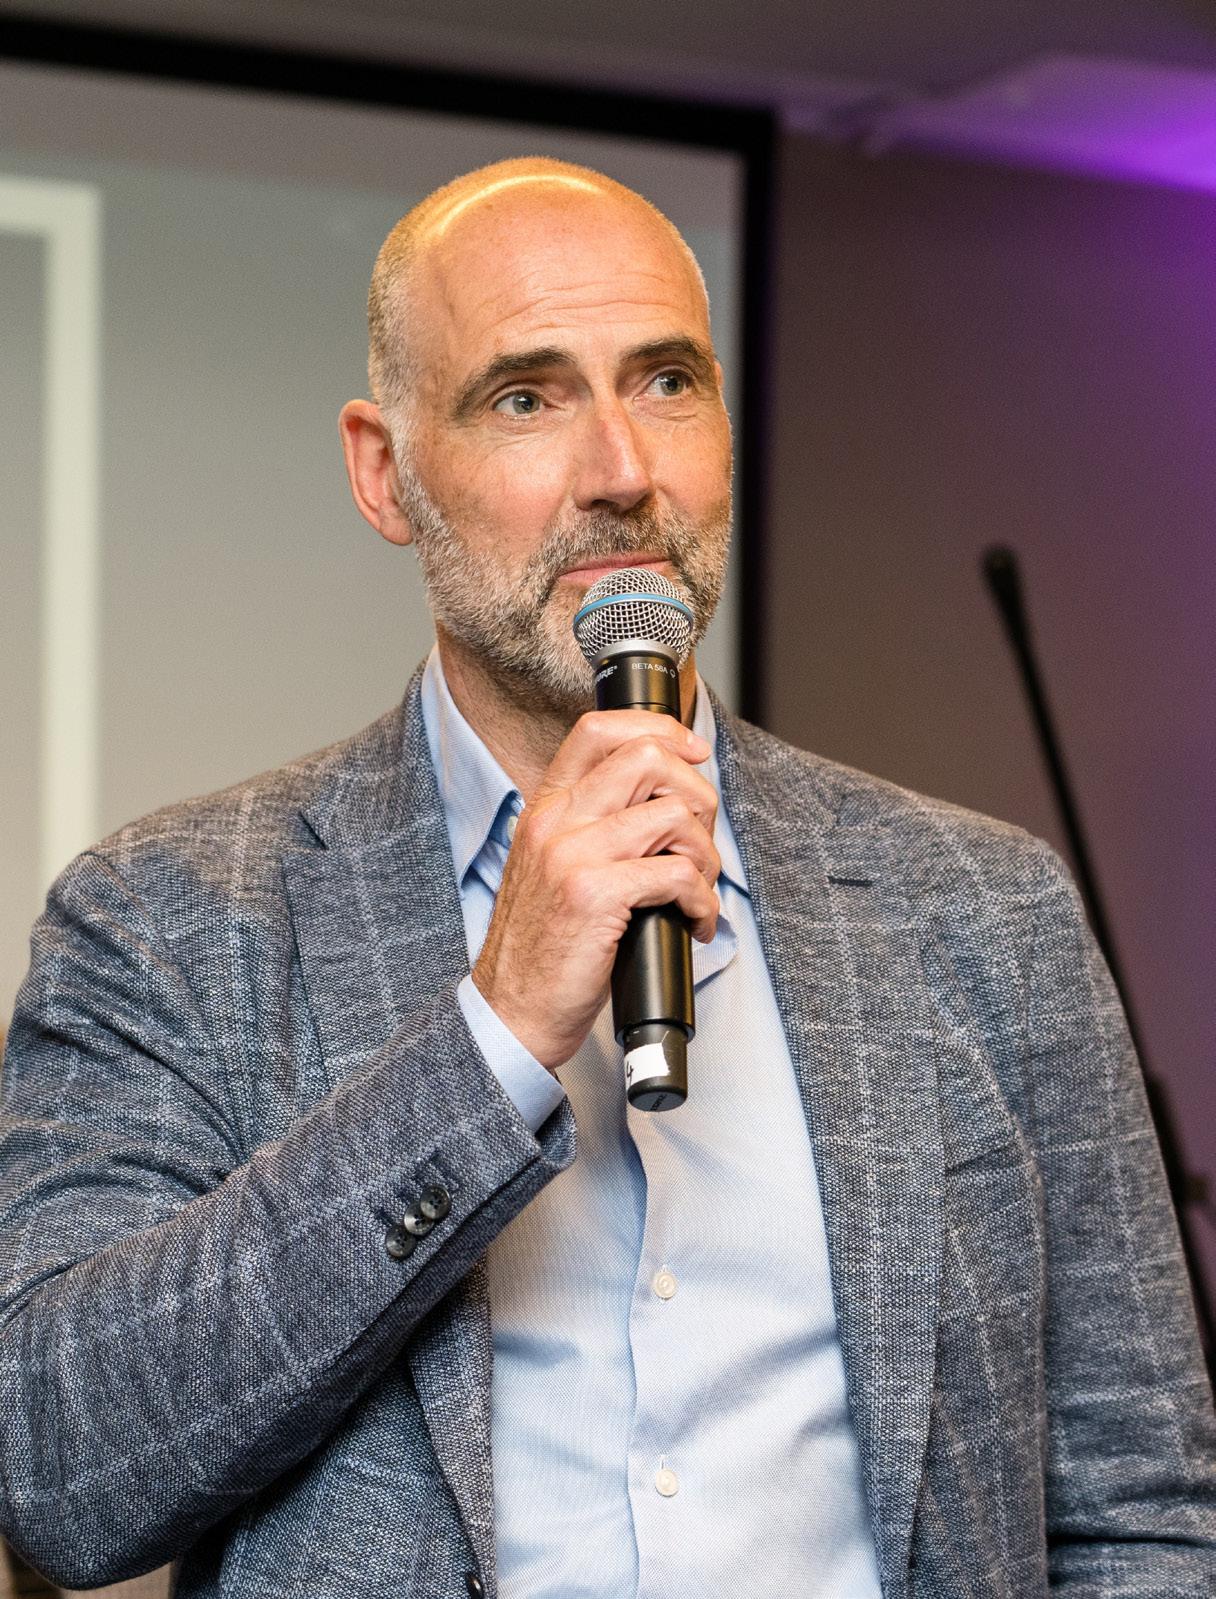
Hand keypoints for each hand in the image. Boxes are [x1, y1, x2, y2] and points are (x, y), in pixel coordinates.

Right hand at [472, 710, 720, 1069]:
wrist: (511, 1009)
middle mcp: (556, 821)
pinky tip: (694, 921)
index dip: (659, 728)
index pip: (600, 729)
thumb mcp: (554, 867)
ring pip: (673, 814)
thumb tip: (667, 802)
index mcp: (546, 808)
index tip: (692, 752)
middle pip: (647, 758)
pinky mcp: (594, 896)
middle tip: (702, 839)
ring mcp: (572, 855)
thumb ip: (594, 826)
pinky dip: (702, 900)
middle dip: (697, 794)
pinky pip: (676, 874)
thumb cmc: (543, 946)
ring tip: (698, 889)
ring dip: (705, 855)